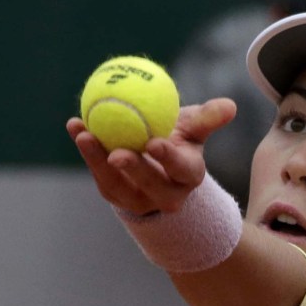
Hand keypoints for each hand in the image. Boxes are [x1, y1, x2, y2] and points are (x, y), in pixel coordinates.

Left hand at [67, 97, 236, 213]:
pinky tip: (76, 126)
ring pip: (118, 184)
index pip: (182, 169)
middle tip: (117, 152)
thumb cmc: (179, 139)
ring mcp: (139, 199)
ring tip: (84, 134)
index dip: (169, 159)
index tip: (154, 143)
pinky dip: (87, 152)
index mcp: (189, 175)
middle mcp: (167, 193)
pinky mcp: (116, 196)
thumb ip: (208, 118)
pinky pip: (100, 175)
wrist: (158, 164)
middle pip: (150, 184)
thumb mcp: (194, 128)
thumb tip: (230, 106)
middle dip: (134, 170)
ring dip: (99, 161)